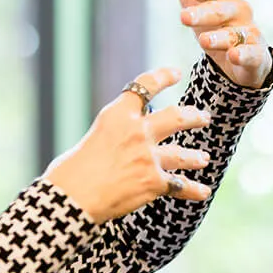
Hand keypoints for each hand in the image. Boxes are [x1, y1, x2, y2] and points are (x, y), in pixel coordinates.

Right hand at [43, 66, 214, 222]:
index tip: (176, 73)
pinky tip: (202, 192)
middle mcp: (136, 131)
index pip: (144, 87)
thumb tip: (125, 150)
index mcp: (116, 115)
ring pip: (182, 154)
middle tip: (202, 117)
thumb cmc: (69, 173)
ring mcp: (148, 157)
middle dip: (193, 117)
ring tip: (203, 159)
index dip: (163, 77)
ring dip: (195, 158)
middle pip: (176, 117)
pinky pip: (179, 185)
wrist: (71, 198)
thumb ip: (113, 138)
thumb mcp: (90, 140)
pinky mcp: (153, 183)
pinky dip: (192, 189)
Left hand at [171, 0, 270, 88]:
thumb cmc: (216, 22)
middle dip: (202, 14)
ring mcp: (248, 31)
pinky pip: (250, 53)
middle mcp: (238, 9)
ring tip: (203, 41)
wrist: (241, 56)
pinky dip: (243, 54)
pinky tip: (233, 56)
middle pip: (219, 10)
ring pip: (233, 33)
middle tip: (183, 17)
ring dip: (219, 37)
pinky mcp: (256, 53)